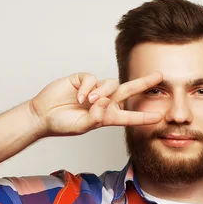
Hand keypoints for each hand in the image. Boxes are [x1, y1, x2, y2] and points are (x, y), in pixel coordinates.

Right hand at [29, 72, 162, 137]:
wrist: (42, 115)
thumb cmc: (62, 124)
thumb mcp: (81, 127)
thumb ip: (95, 118)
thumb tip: (104, 103)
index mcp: (106, 117)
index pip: (128, 117)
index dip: (143, 117)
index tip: (158, 117)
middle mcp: (103, 102)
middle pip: (128, 91)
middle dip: (143, 83)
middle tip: (160, 76)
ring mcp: (93, 90)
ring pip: (109, 84)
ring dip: (101, 93)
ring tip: (88, 102)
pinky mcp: (82, 80)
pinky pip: (92, 79)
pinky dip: (87, 87)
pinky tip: (78, 96)